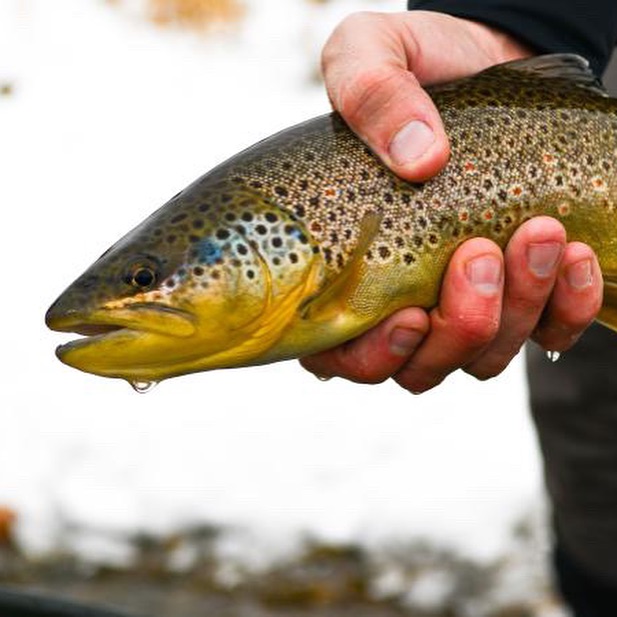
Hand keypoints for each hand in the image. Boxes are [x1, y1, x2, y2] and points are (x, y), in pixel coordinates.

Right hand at [300, 11, 602, 392]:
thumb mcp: (369, 54)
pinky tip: (576, 256)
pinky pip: (546, 336)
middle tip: (481, 251)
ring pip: (483, 358)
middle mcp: (397, 301)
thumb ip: (370, 94)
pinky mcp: (517, 292)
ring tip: (540, 233)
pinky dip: (566, 310)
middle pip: (420, 369)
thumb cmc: (414, 66)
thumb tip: (419, 157)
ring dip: (517, 311)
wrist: (482, 60)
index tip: (408, 312)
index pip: (342, 354)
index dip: (373, 355)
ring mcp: (458, 302)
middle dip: (459, 326)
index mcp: (342, 270)